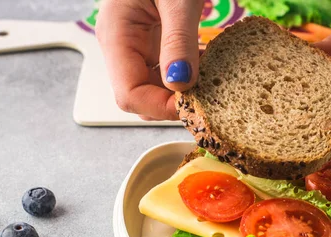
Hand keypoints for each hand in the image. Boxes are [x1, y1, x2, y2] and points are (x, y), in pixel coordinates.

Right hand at [96, 0, 203, 120]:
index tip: (196, 105)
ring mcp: (138, 44)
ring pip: (156, 87)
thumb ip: (177, 40)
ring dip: (183, 91)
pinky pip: (168, 69)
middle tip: (210, 98)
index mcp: (117, 35)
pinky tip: (210, 65)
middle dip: (173, 104)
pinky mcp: (154, 40)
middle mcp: (123, 46)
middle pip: (142, 97)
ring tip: (213, 82)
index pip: (129, 95)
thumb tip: (181, 84)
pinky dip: (189, 74)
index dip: (161, 107)